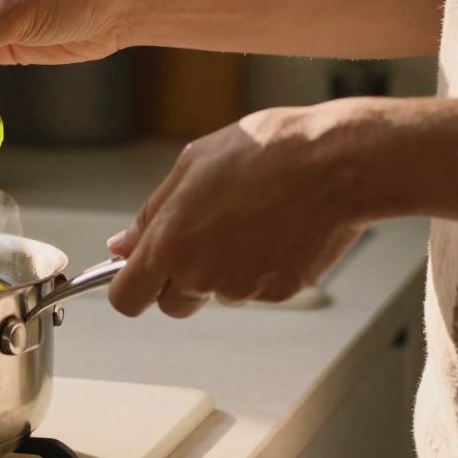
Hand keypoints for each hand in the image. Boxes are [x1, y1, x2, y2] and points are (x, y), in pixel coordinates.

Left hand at [106, 104, 369, 317]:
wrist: (335, 162)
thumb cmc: (266, 153)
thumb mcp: (189, 167)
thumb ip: (150, 215)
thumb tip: (122, 245)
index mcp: (169, 244)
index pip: (126, 299)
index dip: (129, 288)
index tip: (135, 275)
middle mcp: (201, 275)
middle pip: (172, 304)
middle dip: (177, 282)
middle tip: (200, 239)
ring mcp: (243, 288)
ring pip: (217, 293)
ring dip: (223, 269)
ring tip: (248, 219)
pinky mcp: (280, 292)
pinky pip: (257, 289)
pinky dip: (260, 268)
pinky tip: (274, 229)